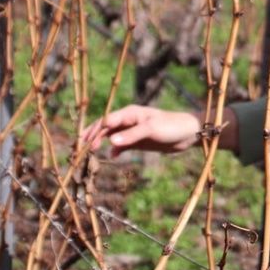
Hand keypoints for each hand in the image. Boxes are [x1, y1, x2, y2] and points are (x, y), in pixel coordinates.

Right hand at [80, 105, 204, 157]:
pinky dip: (115, 149)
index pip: (106, 121)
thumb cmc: (170, 126)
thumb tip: (110, 142)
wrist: (188, 133)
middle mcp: (128, 120)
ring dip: (101, 143)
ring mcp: (132, 131)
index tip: (83, 142)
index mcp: (129, 113)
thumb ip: (131, 136)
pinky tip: (111, 156)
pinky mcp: (138, 141)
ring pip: (111, 136)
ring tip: (91, 153)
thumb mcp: (150, 130)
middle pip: (105, 128)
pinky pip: (122, 144)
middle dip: (92, 136)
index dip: (93, 131)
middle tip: (81, 149)